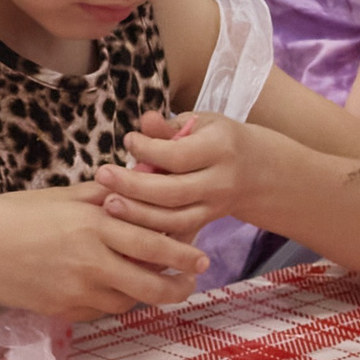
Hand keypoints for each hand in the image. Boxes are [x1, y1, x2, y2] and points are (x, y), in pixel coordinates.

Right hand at [0, 184, 208, 320]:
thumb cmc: (13, 215)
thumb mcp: (61, 196)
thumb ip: (103, 196)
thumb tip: (139, 182)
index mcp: (93, 225)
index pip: (153, 243)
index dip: (182, 254)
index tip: (202, 256)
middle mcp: (91, 261)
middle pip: (151, 283)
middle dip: (178, 286)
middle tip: (191, 282)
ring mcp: (77, 290)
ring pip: (129, 301)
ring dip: (145, 295)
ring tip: (155, 284)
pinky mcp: (64, 310)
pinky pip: (101, 310)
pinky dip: (113, 301)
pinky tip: (111, 288)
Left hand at [93, 110, 253, 237]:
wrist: (258, 172)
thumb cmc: (220, 140)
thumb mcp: (202, 124)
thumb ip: (170, 126)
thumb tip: (145, 121)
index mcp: (220, 149)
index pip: (179, 155)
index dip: (149, 149)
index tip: (128, 140)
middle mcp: (220, 183)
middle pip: (173, 192)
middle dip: (134, 186)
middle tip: (102, 175)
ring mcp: (214, 209)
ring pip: (173, 220)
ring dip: (137, 215)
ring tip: (107, 203)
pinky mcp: (206, 226)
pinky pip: (176, 238)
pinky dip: (152, 239)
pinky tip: (125, 232)